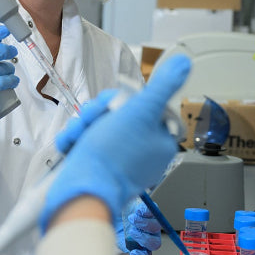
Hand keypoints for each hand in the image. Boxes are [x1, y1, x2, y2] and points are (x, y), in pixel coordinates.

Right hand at [40, 54, 190, 229]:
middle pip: (117, 115)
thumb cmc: (112, 155)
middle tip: (92, 121)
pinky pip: (85, 144)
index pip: (142, 105)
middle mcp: (142, 152)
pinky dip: (75, 142)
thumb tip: (183, 63)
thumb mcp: (140, 112)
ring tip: (78, 137)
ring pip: (98, 127)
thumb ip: (162, 87)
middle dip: (97, 114)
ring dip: (83, 127)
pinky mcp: (98, 169)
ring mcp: (119, 162)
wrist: (81, 191)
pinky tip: (71, 146)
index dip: (123, 102)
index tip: (113, 106)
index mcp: (159, 140)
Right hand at [116, 198, 162, 254]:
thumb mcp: (112, 238)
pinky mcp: (150, 210)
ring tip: (131, 218)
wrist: (112, 206)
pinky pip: (153, 211)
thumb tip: (122, 251)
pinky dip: (146, 212)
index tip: (133, 252)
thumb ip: (117, 247)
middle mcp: (148, 236)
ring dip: (145, 224)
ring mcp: (151, 223)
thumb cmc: (112, 225)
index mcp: (139, 246)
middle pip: (154, 243)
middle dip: (143, 239)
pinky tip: (137, 211)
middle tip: (131, 231)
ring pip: (156, 227)